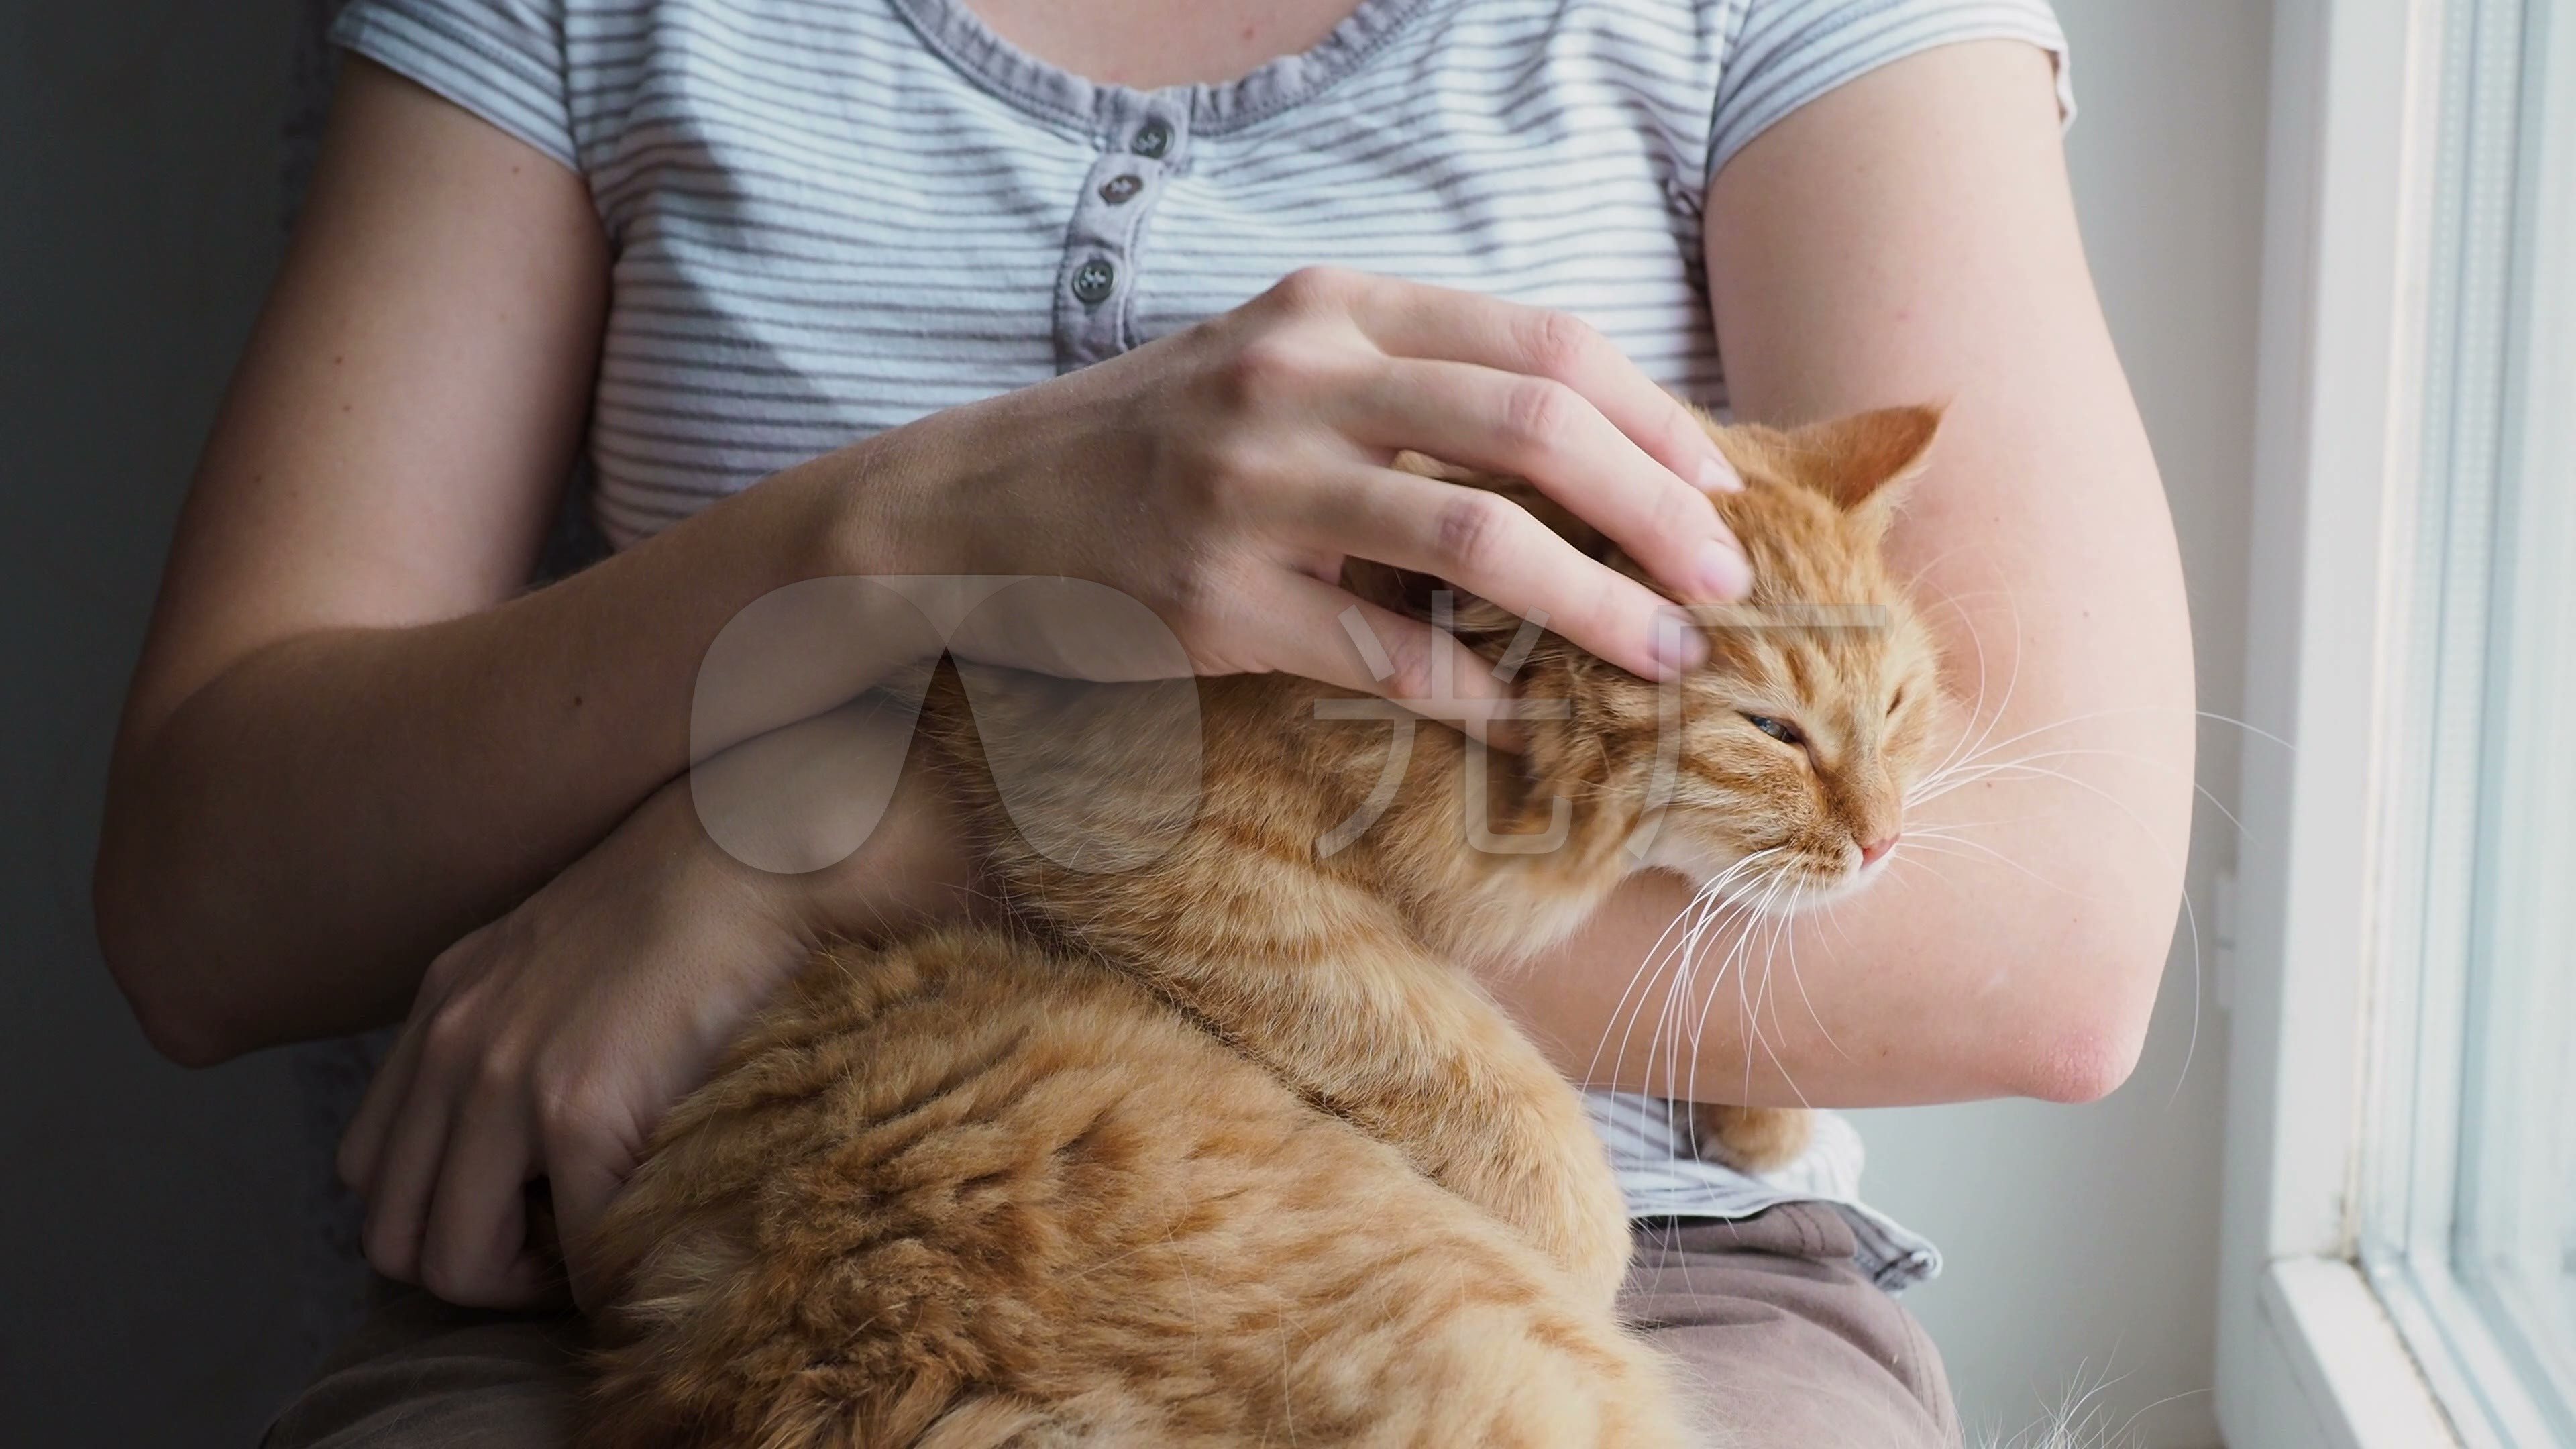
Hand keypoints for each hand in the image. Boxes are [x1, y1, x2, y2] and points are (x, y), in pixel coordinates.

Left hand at [337, 721, 978, 1309]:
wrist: (762, 846)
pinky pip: (569, 1244)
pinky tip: (661, 1233)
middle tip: (568, 1256)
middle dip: (478, 1273)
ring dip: (528, 1287)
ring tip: (605, 1254)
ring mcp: (502, 1075)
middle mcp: (450, 1042)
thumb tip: (546, 1145)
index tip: (538, 1215)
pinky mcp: (578, 1104)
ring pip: (448, 1264)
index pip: (371, 1170)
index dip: (445, 1217)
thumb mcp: (573, 959)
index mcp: (446, 1007)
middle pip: (391, 1236)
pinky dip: (611, 1267)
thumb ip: (533, 1034)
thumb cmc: (703, 900)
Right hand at [862, 267, 1750, 731]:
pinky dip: (1476, 693)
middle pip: (1534, 427)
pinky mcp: (1213, 605)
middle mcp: (1294, 379)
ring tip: (1666, 662)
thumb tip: (1588, 450)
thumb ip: (1413, 383)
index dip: (1653, 421)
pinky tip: (1526, 716)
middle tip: (1724, 584)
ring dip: (1596, 612)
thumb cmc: (1154, 444)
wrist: (974, 510)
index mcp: (1331, 306)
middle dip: (1656, 512)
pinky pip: (1386, 657)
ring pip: (1477, 543)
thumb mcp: (1279, 367)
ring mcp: (1249, 491)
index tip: (1717, 493)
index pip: (1539, 343)